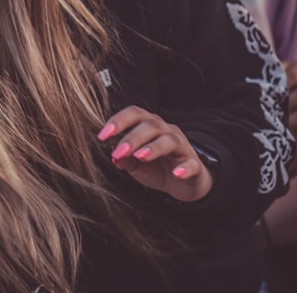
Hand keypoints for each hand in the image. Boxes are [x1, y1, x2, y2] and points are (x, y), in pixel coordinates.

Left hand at [97, 105, 212, 202]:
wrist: (185, 183)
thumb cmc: (157, 168)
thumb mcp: (136, 165)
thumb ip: (125, 159)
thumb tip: (114, 156)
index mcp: (150, 126)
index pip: (134, 114)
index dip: (118, 121)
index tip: (102, 136)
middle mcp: (166, 131)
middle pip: (150, 125)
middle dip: (132, 137)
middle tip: (119, 151)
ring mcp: (182, 146)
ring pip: (169, 140)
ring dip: (154, 147)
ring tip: (140, 156)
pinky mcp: (194, 164)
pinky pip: (191, 163)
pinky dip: (184, 167)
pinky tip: (176, 173)